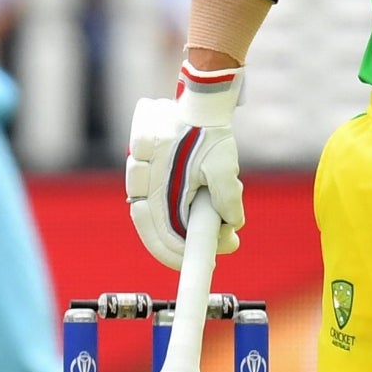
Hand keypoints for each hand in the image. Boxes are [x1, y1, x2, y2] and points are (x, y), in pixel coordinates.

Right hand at [124, 60, 244, 271]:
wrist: (197, 106)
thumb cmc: (209, 134)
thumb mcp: (224, 168)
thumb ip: (228, 199)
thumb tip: (231, 227)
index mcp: (156, 183)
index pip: (159, 232)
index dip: (177, 254)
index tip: (199, 264)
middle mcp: (142, 184)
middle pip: (155, 230)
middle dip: (182, 248)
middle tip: (212, 255)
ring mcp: (140, 180)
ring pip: (155, 221)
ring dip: (180, 233)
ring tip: (217, 232)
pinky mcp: (146, 177)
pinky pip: (154, 207)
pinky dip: (173, 219)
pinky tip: (199, 216)